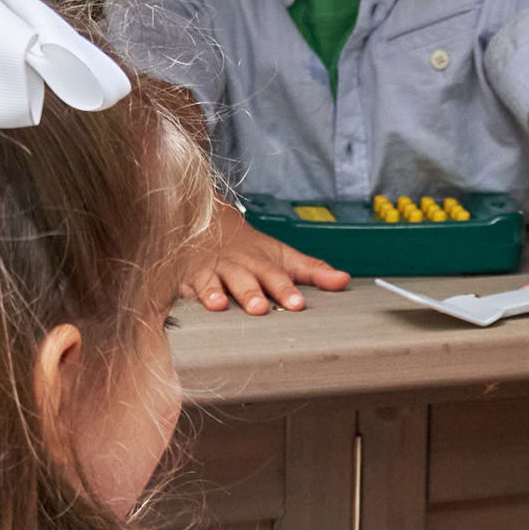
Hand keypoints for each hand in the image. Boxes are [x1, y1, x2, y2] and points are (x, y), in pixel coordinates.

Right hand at [182, 202, 350, 316]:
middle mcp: (238, 265)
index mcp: (263, 262)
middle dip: (251, 292)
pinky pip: (186, 284)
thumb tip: (343, 280)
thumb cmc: (252, 249)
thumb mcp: (285, 256)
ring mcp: (212, 270)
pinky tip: (185, 300)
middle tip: (259, 307)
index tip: (297, 303)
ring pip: (213, 280)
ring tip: (218, 305)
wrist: (212, 221)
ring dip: (214, 292)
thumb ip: (313, 271)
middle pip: (245, 279)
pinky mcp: (188, 276)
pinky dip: (185, 291)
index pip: (278, 276)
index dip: (287, 290)